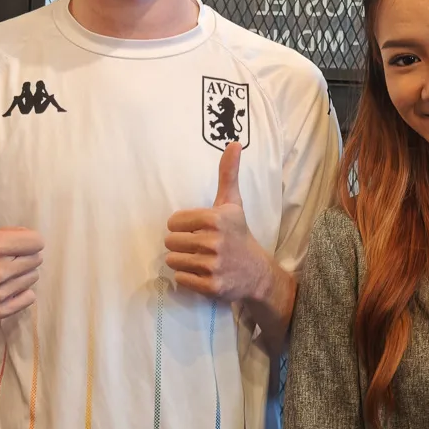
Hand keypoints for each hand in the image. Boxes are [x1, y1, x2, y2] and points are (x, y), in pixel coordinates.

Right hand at [0, 161, 43, 319]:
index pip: (37, 242)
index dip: (25, 238)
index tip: (8, 239)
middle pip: (37, 260)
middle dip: (23, 255)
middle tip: (3, 254)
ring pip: (32, 278)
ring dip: (21, 273)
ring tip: (0, 268)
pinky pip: (28, 298)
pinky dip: (19, 292)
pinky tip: (3, 285)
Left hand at [166, 142, 273, 303]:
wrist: (257, 274)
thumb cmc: (239, 235)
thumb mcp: (233, 204)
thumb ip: (228, 174)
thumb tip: (233, 142)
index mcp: (215, 218)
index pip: (173, 222)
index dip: (182, 227)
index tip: (197, 230)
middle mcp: (213, 241)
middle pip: (171, 242)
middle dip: (182, 245)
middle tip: (199, 247)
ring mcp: (212, 265)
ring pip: (173, 260)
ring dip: (182, 261)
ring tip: (199, 260)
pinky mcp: (210, 286)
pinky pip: (181, 279)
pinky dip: (188, 278)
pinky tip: (202, 274)